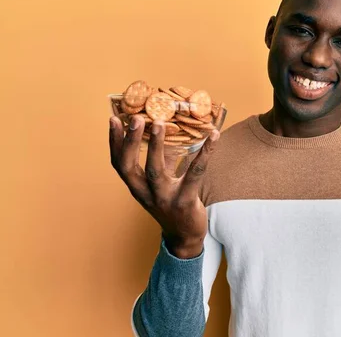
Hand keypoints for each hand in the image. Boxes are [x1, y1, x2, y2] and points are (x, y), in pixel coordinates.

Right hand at [109, 115, 219, 258]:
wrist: (185, 236)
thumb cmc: (172, 203)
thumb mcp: (162, 183)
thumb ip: (163, 159)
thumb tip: (166, 130)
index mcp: (137, 188)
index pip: (119, 163)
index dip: (114, 142)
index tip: (113, 119)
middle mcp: (145, 194)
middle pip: (130, 167)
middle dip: (130, 142)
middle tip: (136, 118)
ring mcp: (164, 199)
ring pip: (155, 171)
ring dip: (156, 145)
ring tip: (160, 123)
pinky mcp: (185, 202)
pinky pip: (194, 174)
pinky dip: (204, 154)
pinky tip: (213, 137)